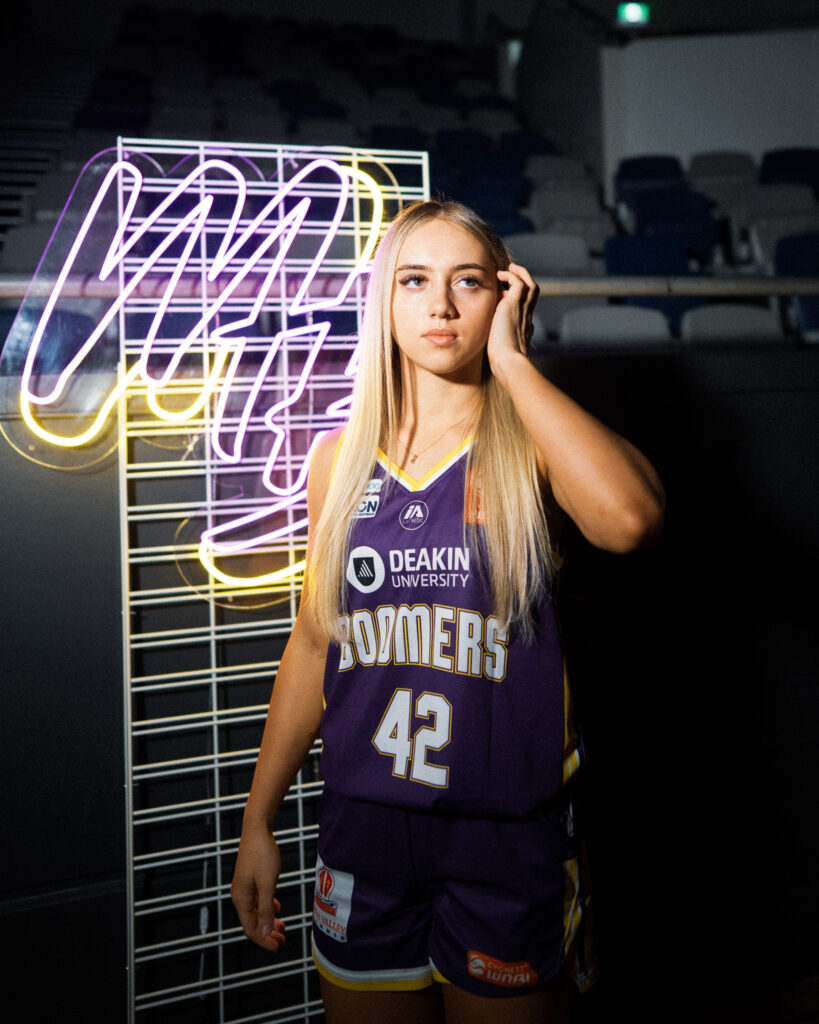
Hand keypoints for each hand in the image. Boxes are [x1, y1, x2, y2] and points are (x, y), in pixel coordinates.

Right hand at [231, 825, 286, 951]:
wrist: (257, 829)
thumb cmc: (262, 854)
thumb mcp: (268, 884)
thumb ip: (266, 910)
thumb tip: (264, 933)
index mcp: (241, 899)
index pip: (250, 929)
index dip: (264, 941)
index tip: (279, 948)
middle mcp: (239, 895)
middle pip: (252, 922)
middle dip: (267, 934)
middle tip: (283, 941)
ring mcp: (244, 886)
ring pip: (256, 911)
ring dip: (268, 921)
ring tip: (282, 928)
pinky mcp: (250, 878)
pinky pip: (257, 899)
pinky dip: (267, 907)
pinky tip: (277, 907)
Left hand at [487, 262, 539, 372]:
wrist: (507, 360)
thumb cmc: (501, 360)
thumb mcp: (501, 349)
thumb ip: (499, 343)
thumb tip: (493, 344)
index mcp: (524, 327)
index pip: (526, 308)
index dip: (519, 299)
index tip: (506, 295)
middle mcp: (527, 316)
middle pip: (533, 292)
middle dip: (525, 280)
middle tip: (513, 273)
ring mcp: (523, 309)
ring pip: (530, 284)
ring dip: (520, 273)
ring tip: (509, 268)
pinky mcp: (515, 304)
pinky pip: (518, 282)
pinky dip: (511, 275)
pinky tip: (500, 275)